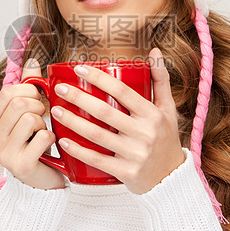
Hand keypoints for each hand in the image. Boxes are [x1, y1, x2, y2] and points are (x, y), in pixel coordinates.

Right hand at [0, 59, 66, 189]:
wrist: (44, 180)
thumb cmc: (36, 143)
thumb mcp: (30, 113)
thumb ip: (29, 88)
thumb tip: (32, 61)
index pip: (7, 92)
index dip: (28, 91)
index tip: (37, 99)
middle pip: (19, 104)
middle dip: (39, 106)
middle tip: (43, 118)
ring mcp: (4, 153)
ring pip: (30, 119)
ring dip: (45, 124)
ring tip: (43, 133)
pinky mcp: (21, 165)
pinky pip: (43, 137)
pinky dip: (52, 138)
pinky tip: (49, 146)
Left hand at [50, 48, 184, 193]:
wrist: (172, 179)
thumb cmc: (166, 139)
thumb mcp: (168, 109)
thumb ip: (160, 80)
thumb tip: (154, 51)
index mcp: (153, 115)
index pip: (123, 91)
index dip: (99, 78)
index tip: (79, 68)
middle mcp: (145, 133)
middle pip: (105, 112)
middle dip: (79, 98)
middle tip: (59, 89)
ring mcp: (135, 154)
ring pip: (97, 135)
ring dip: (73, 122)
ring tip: (57, 111)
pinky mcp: (126, 173)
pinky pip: (98, 160)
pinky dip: (79, 150)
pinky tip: (63, 141)